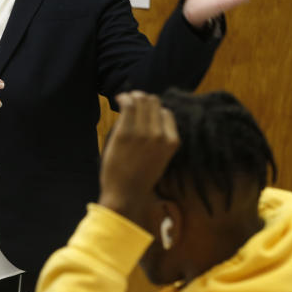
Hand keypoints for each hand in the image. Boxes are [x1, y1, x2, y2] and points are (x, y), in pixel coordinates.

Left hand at [98, 92, 179, 225]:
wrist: (126, 194)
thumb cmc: (140, 178)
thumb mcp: (160, 158)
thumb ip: (159, 140)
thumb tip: (151, 118)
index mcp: (172, 142)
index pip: (166, 113)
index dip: (154, 110)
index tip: (144, 110)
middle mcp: (160, 135)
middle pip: (155, 103)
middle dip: (143, 99)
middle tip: (133, 101)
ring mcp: (143, 133)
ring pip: (142, 100)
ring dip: (133, 96)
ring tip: (125, 99)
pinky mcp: (125, 133)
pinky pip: (128, 106)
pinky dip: (124, 98)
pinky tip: (119, 99)